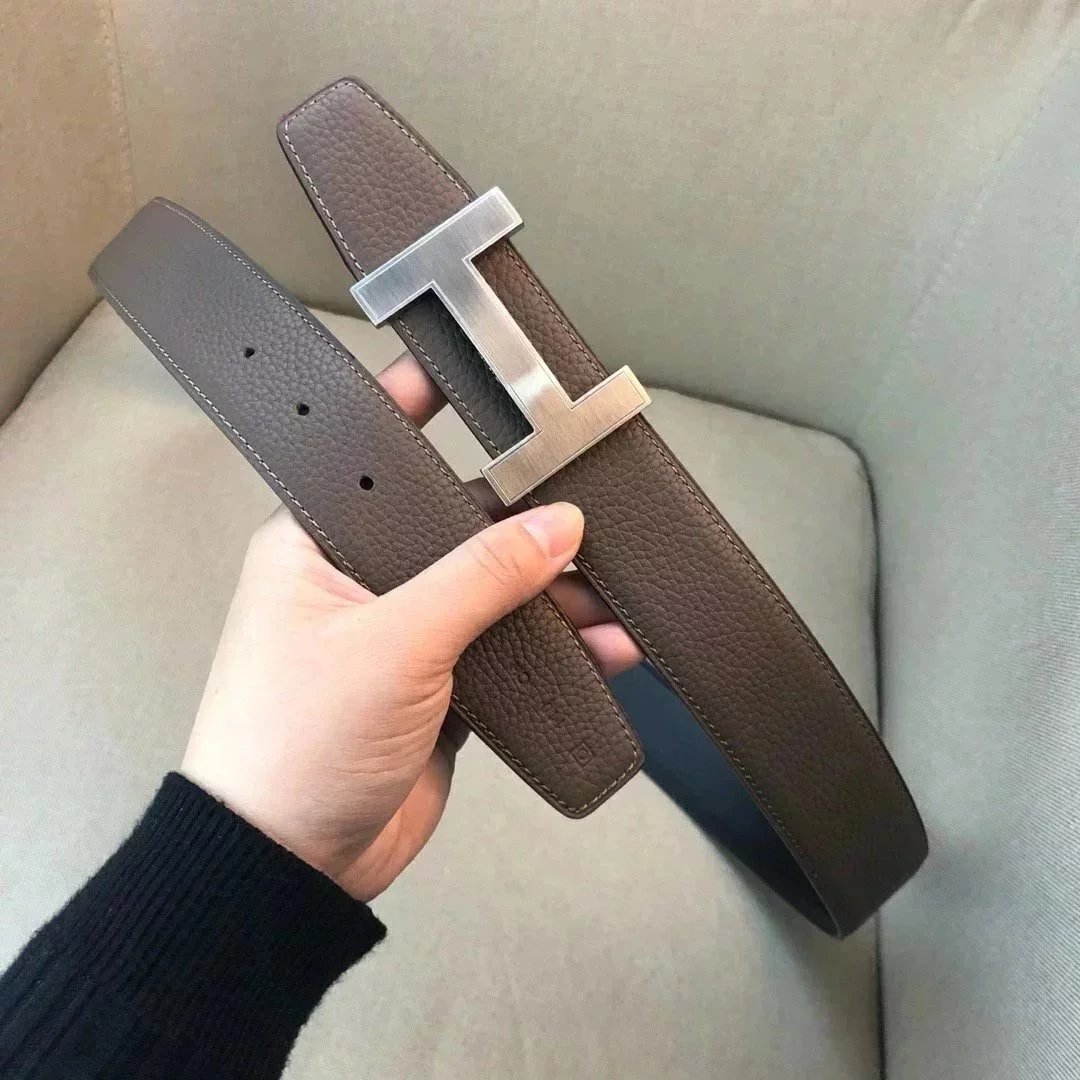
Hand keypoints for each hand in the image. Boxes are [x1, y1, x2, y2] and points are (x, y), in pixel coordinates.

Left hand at [182, 351, 642, 901]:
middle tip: (588, 506)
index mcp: (317, 544)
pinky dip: (555, 648)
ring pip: (494, 592)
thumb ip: (480, 577)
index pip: (377, 454)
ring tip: (611, 596)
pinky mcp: (439, 688)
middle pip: (458, 526)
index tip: (484, 377)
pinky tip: (602, 647)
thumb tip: (554, 525)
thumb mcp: (393, 643)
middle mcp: (360, 579)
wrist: (289, 867)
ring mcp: (404, 635)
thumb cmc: (293, 745)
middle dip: (527, 523)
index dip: (427, 409)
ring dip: (554, 594)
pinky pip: (508, 650)